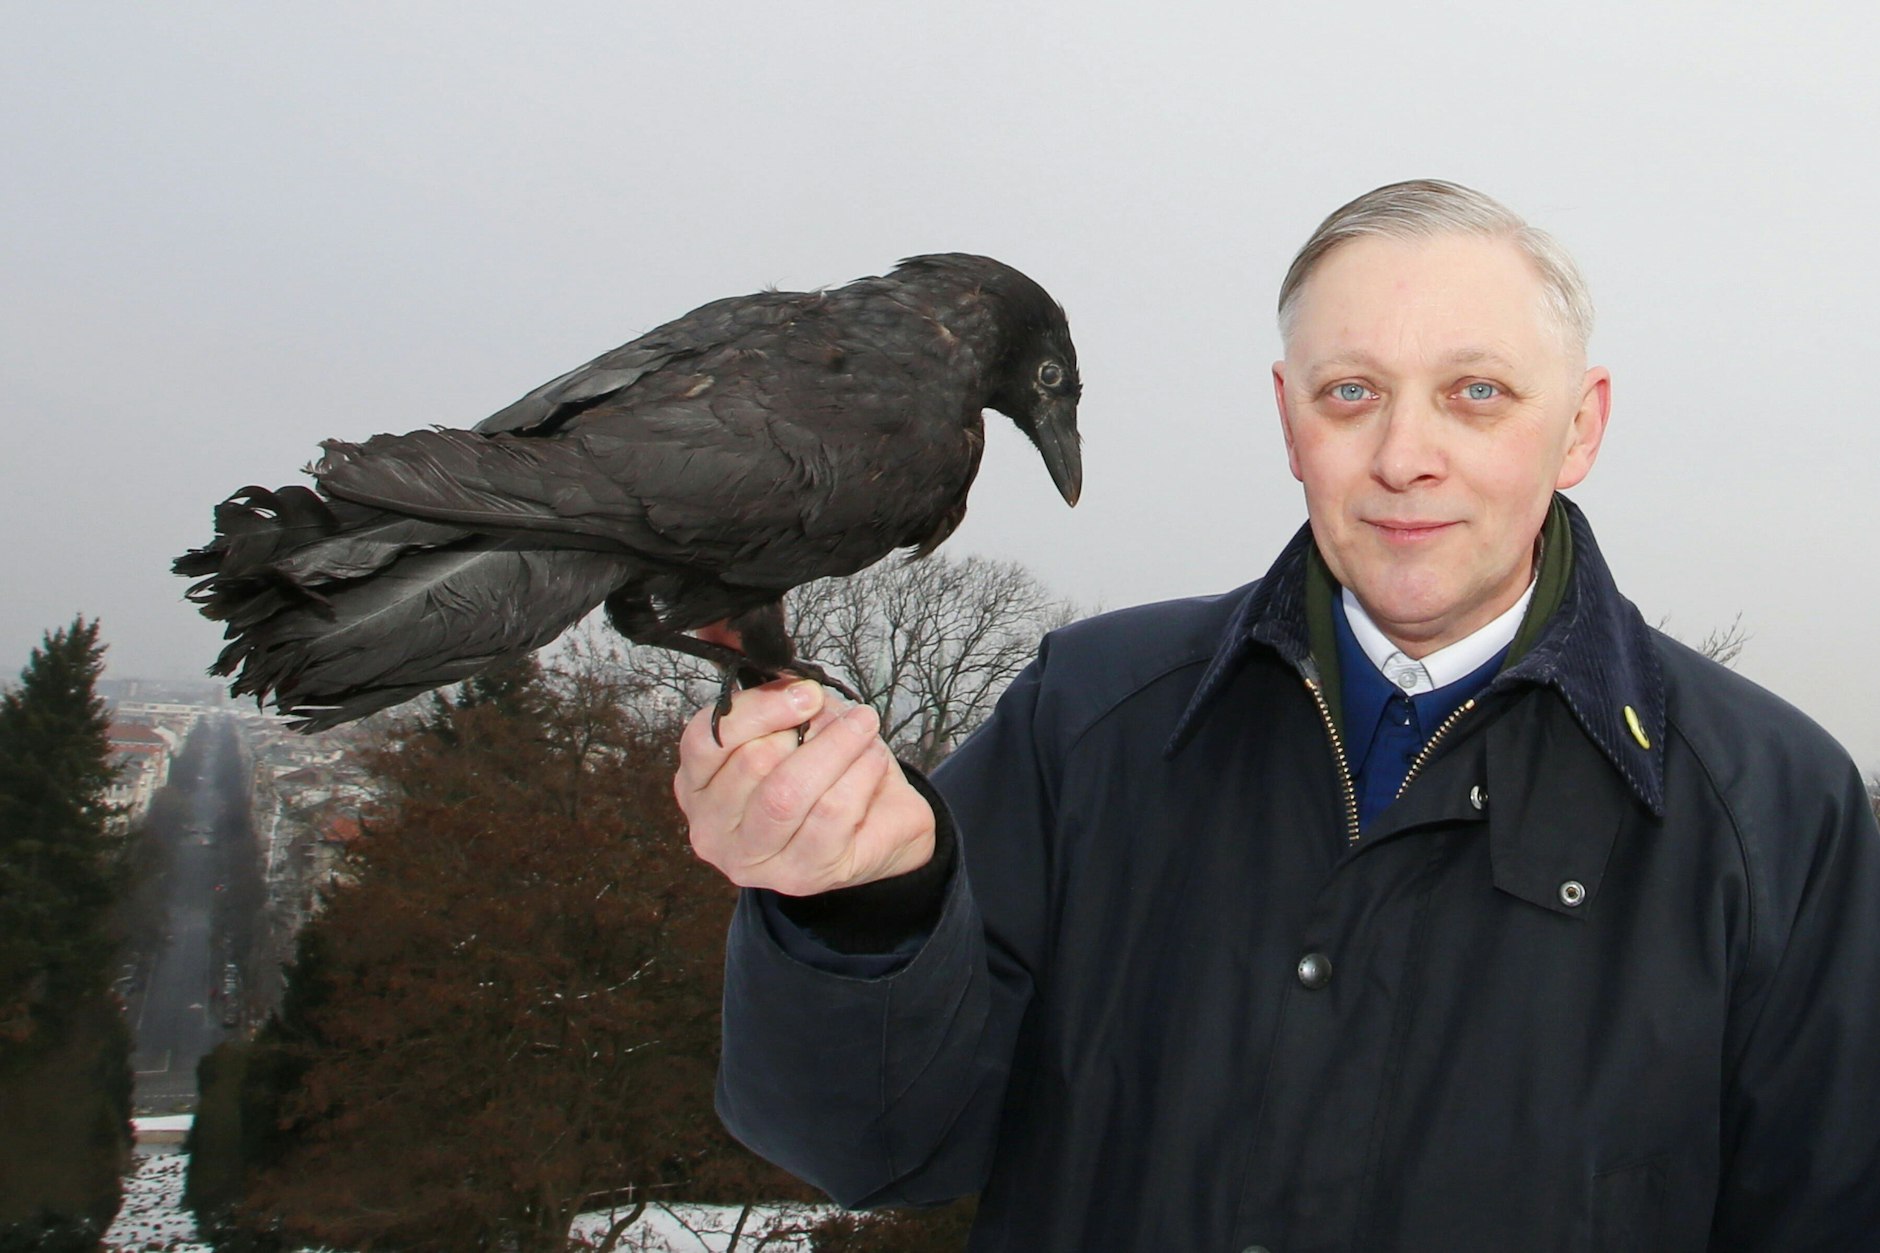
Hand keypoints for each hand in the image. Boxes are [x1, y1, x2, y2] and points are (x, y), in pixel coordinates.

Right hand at [675, 680, 936, 895]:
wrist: (874, 824)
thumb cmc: (820, 768)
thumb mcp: (787, 720)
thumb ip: (754, 675)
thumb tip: (719, 618)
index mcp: (696, 784)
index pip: (706, 739)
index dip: (759, 708)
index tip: (806, 692)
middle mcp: (711, 829)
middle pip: (752, 763)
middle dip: (806, 728)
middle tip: (840, 713)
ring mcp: (755, 860)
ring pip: (789, 793)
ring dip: (837, 748)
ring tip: (865, 729)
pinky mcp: (802, 875)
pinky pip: (831, 815)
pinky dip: (858, 777)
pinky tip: (873, 760)